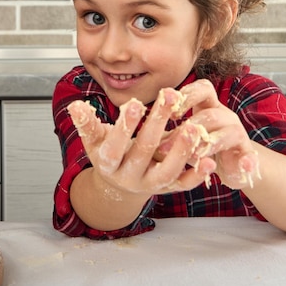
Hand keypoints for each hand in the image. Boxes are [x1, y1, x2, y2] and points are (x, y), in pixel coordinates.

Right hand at [67, 88, 215, 197]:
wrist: (119, 184)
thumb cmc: (109, 152)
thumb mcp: (95, 139)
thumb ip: (87, 123)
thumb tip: (75, 106)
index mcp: (108, 163)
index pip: (115, 146)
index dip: (125, 126)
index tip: (136, 103)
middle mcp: (129, 177)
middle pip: (143, 152)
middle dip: (156, 123)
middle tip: (169, 96)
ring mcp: (150, 185)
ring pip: (166, 173)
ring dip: (180, 152)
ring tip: (192, 128)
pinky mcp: (167, 189)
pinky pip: (183, 186)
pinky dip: (197, 176)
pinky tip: (210, 161)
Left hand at [159, 79, 259, 189]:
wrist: (230, 164)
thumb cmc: (199, 147)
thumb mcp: (181, 138)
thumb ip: (164, 133)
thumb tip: (134, 133)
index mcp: (208, 107)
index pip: (202, 89)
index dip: (187, 95)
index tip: (169, 109)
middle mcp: (224, 116)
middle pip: (211, 113)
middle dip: (189, 128)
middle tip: (167, 145)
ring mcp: (237, 133)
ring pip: (228, 132)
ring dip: (210, 143)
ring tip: (194, 155)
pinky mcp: (246, 154)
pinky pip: (250, 156)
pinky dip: (249, 161)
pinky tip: (245, 168)